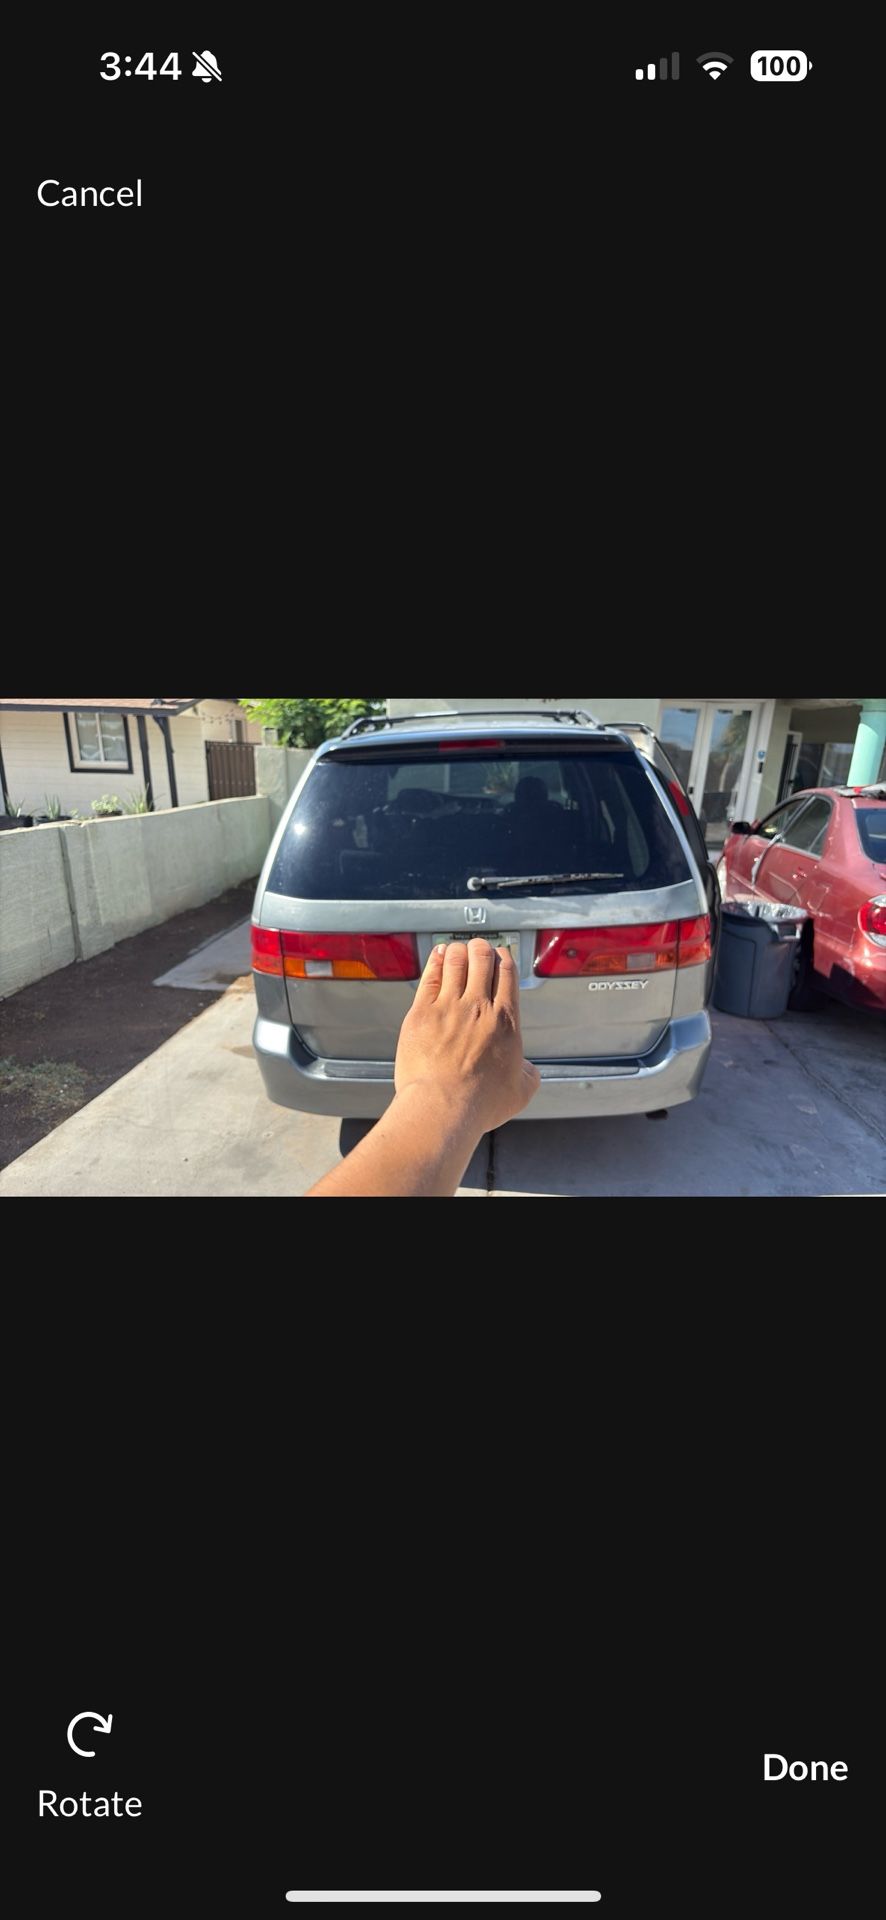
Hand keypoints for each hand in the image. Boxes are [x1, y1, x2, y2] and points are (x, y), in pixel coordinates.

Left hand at [395, 939, 540, 1134]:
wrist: (442, 1107)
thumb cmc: (479, 1104)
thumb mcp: (520, 1092)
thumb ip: (529, 1074)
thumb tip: (527, 1068)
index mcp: (506, 1021)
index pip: (507, 974)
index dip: (504, 958)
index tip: (501, 955)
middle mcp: (479, 1007)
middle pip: (482, 959)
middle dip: (482, 949)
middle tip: (479, 948)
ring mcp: (449, 1007)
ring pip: (456, 961)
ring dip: (459, 950)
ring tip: (458, 949)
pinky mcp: (421, 1013)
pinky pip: (431, 976)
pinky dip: (437, 960)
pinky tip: (438, 954)